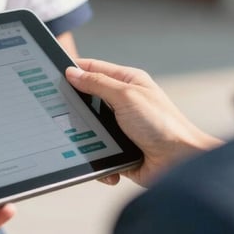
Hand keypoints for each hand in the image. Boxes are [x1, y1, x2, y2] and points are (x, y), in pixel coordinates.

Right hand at [66, 59, 222, 186]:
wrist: (179, 164)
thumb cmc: (164, 126)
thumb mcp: (126, 96)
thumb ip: (97, 83)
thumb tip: (73, 73)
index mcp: (128, 82)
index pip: (94, 68)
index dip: (75, 69)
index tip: (55, 72)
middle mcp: (124, 102)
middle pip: (88, 98)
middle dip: (77, 107)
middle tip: (64, 110)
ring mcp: (121, 126)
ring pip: (90, 127)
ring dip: (88, 136)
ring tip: (89, 139)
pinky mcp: (120, 148)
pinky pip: (98, 150)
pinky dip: (97, 156)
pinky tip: (105, 158)